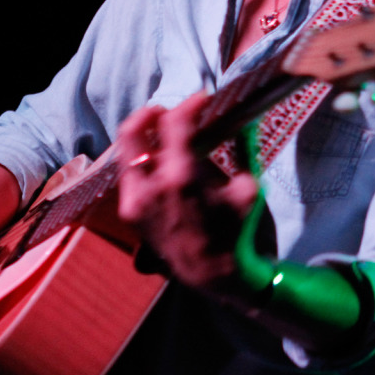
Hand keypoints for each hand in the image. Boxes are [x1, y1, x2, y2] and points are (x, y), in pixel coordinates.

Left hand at [116, 93, 263, 294]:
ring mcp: (134, 200)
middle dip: (152, 113)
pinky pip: (129, 174)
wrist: (212, 274)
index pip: (174, 122)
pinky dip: (143, 161)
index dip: (190, 105)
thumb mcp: (247, 188)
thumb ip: (241, 149)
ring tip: (166, 136)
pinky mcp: (130, 212)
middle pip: (133, 129)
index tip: (203, 100)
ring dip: (145, 137)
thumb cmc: (236, 232)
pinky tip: (161, 162)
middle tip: (172, 112)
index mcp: (181, 177)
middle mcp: (149, 186)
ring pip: (126, 151)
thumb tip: (243, 121)